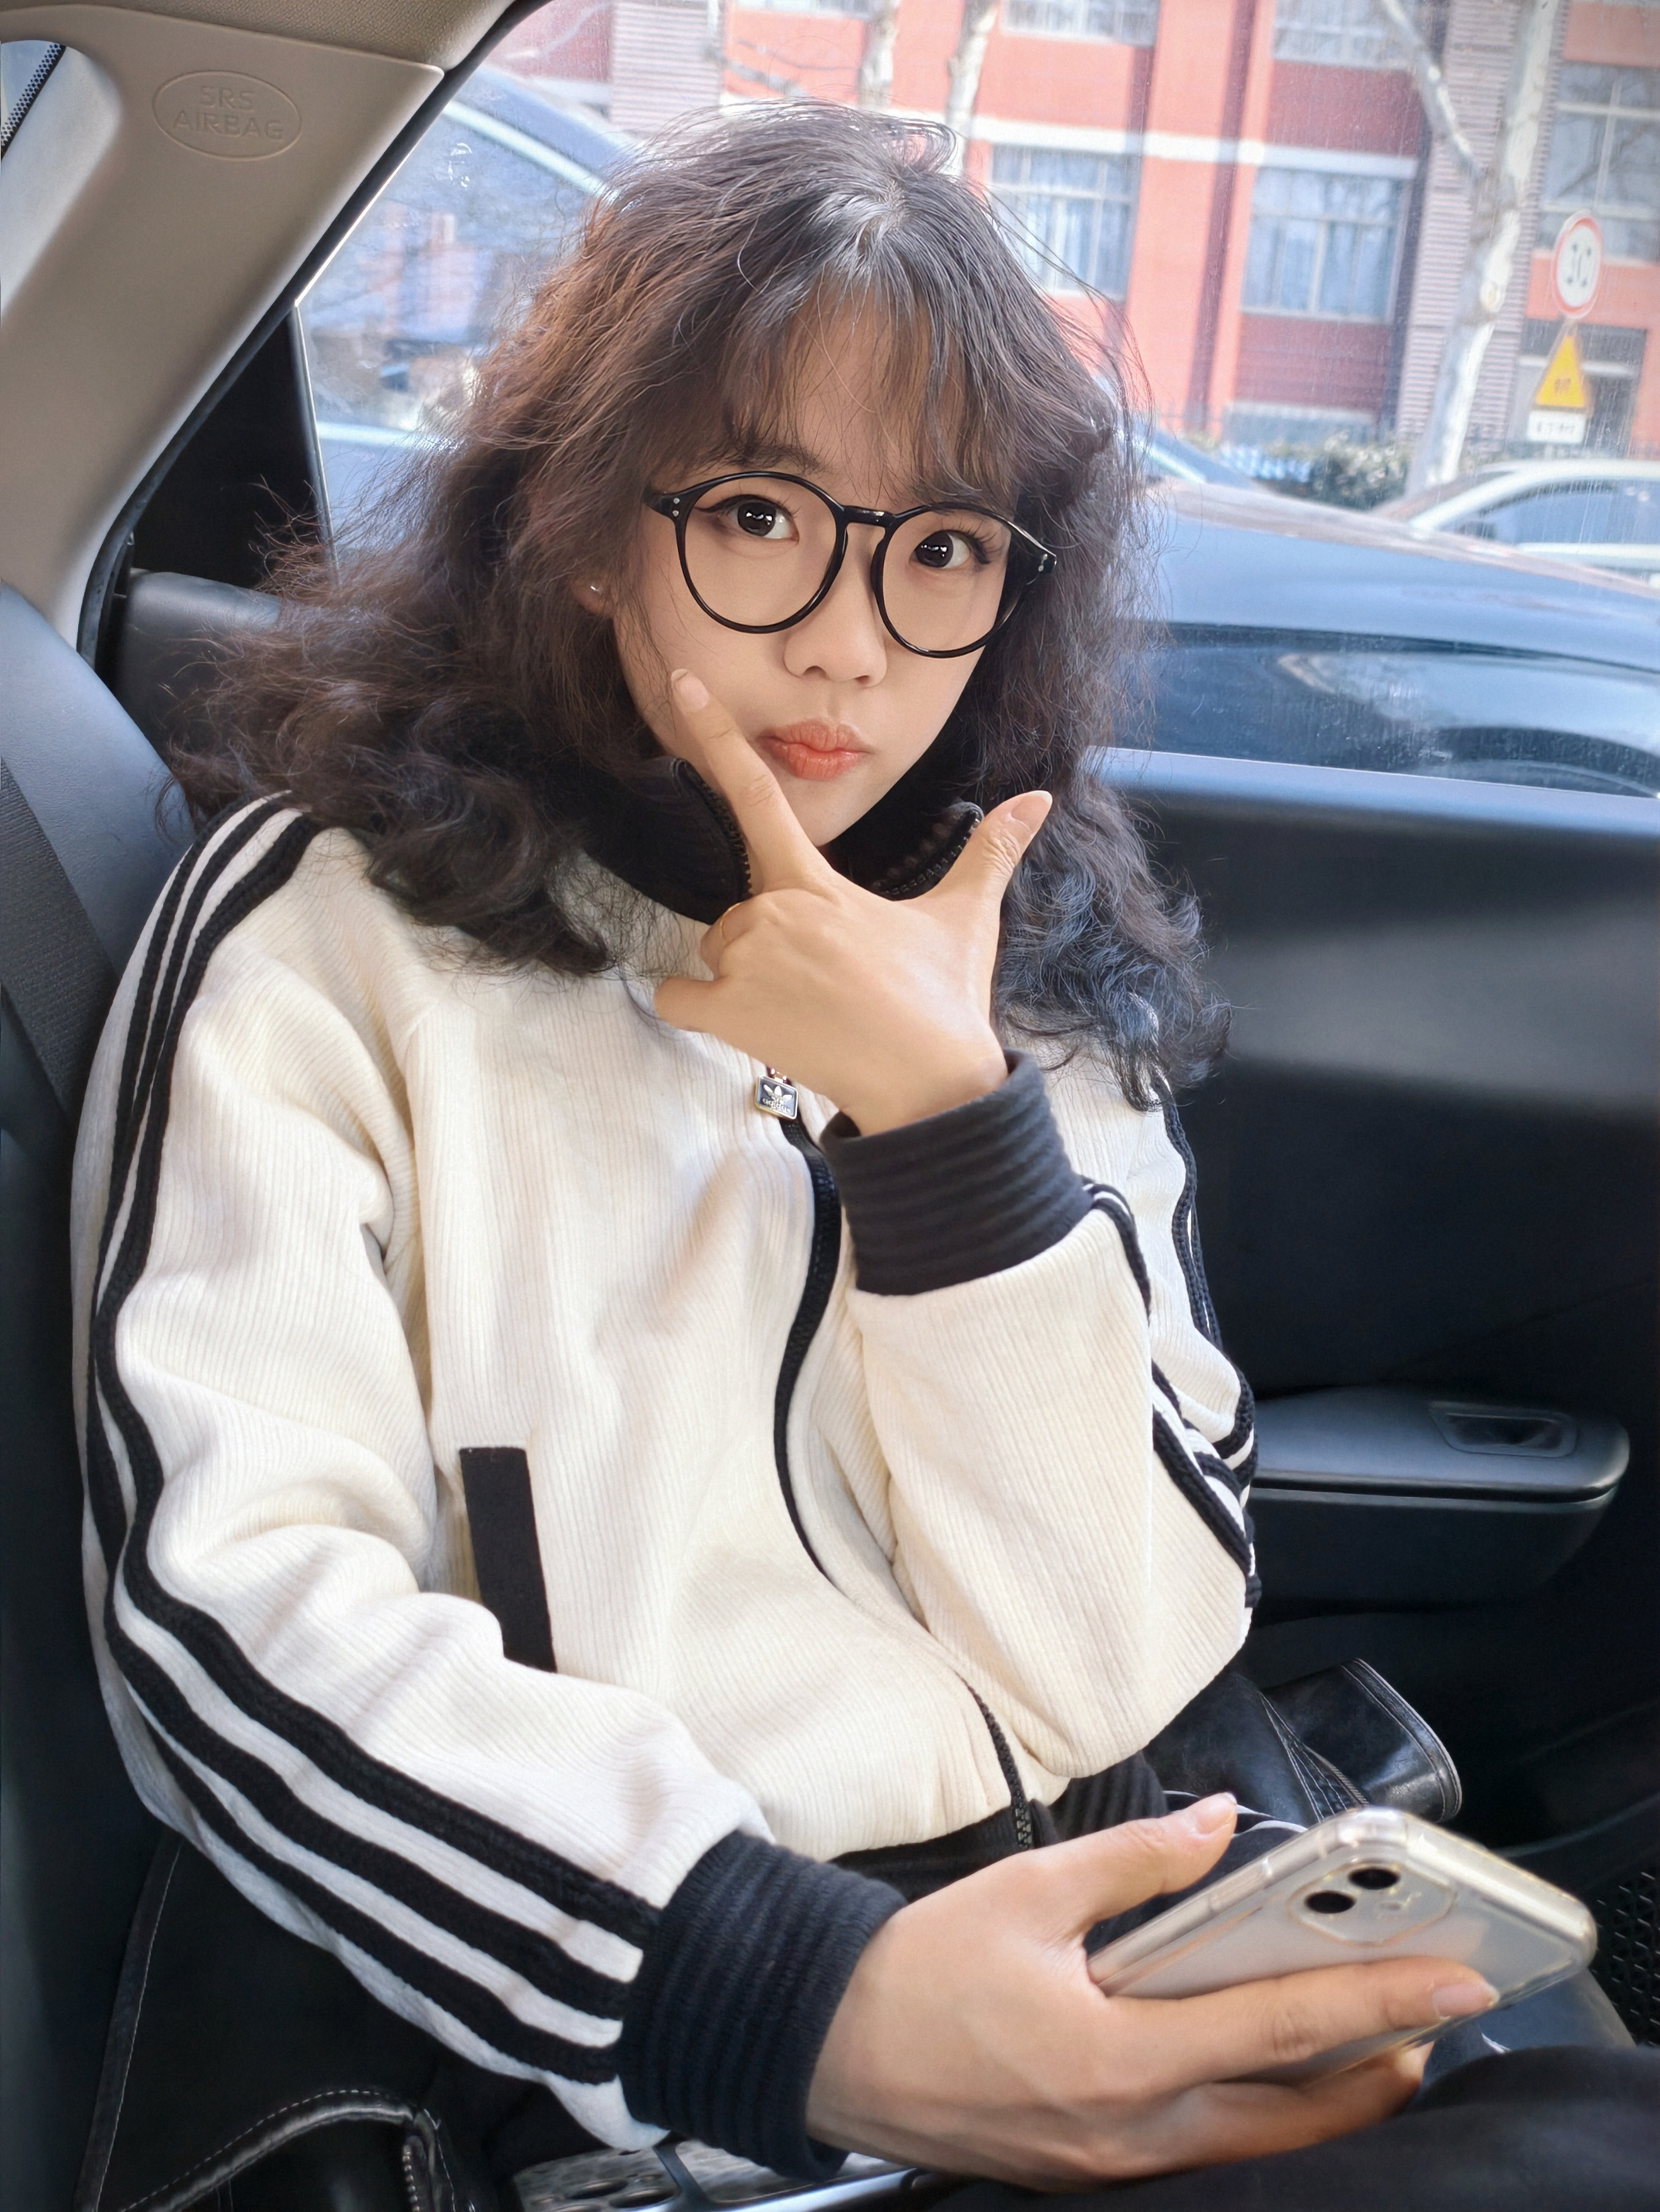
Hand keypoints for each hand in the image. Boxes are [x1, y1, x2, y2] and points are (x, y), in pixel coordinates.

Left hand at [652, 671, 1050, 1132]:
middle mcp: (774, 912)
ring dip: (744, 974)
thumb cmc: (943, 1002)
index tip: (682, 683)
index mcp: (820, 884)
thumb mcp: (965, 919)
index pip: (758, 794)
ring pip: (717, 951)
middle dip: (770, 939)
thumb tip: (1039, 800)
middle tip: (826, 982)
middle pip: (741, 907)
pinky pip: (678, 997)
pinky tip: (744, 1021)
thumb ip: (989, 853)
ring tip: (807, 1007)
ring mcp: (747, 963)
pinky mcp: (729, 1012)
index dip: (716, 735)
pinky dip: (697, 1005)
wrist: (928, 1083)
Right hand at [806, 1796, 1496, 2188]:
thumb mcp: (1029, 1892)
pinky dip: (1256, 2119)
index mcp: (1121, 2059)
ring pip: (1251, 2148)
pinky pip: (1199, 2154)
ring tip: (1371, 2053)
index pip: (1282, 2029)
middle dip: (1375, 2076)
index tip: (1455, 1984)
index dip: (1379, 2004)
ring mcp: (1109, 2164)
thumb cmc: (919, 1970)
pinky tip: (1264, 2079)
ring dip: (1322, 2105)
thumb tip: (1218, 1825)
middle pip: (1290, 2121)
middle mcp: (1131, 2131)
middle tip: (1431, 2024)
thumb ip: (1138, 1860)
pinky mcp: (1086, 2169)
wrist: (825, 2045)